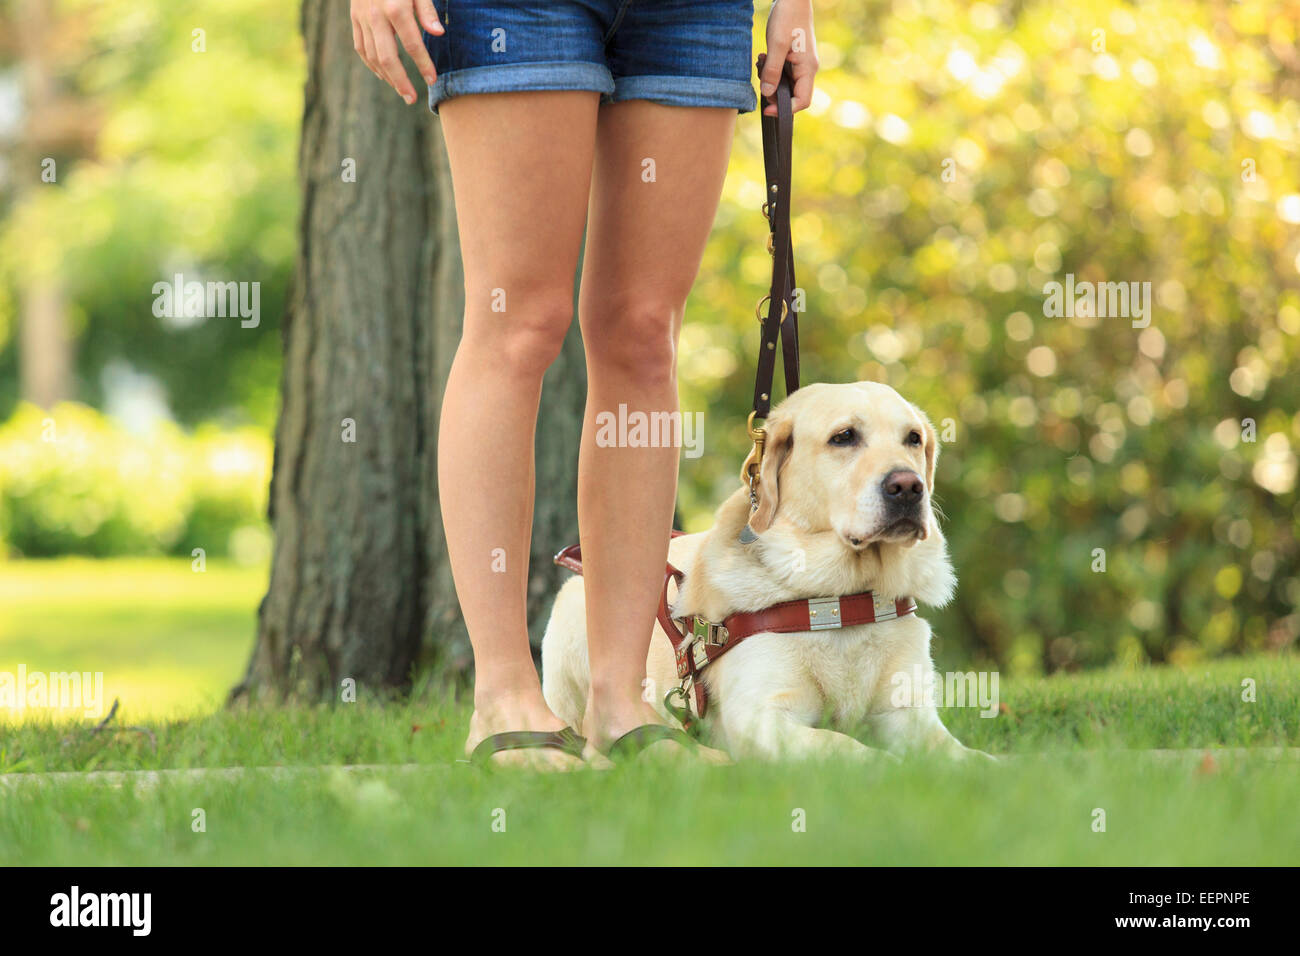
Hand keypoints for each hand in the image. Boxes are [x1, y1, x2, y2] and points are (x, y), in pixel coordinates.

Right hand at [351, 0, 443, 104]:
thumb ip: (427, 11)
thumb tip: (438, 34)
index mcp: (396, 8)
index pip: (412, 44)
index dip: (423, 65)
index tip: (433, 80)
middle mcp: (376, 16)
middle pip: (388, 57)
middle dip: (401, 81)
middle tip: (412, 99)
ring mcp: (362, 18)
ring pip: (372, 56)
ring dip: (387, 77)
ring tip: (402, 92)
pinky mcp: (354, 19)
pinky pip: (361, 48)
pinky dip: (372, 65)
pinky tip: (384, 76)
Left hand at [760, 0, 817, 114]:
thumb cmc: (788, 17)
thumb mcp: (777, 44)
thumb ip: (772, 71)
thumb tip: (767, 95)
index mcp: (808, 68)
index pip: (802, 101)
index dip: (785, 110)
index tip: (767, 110)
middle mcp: (807, 69)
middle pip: (793, 95)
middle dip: (775, 94)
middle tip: (761, 81)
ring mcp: (801, 64)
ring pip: (786, 85)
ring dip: (771, 80)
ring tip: (761, 65)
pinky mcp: (794, 58)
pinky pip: (784, 73)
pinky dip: (772, 70)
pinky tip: (764, 58)